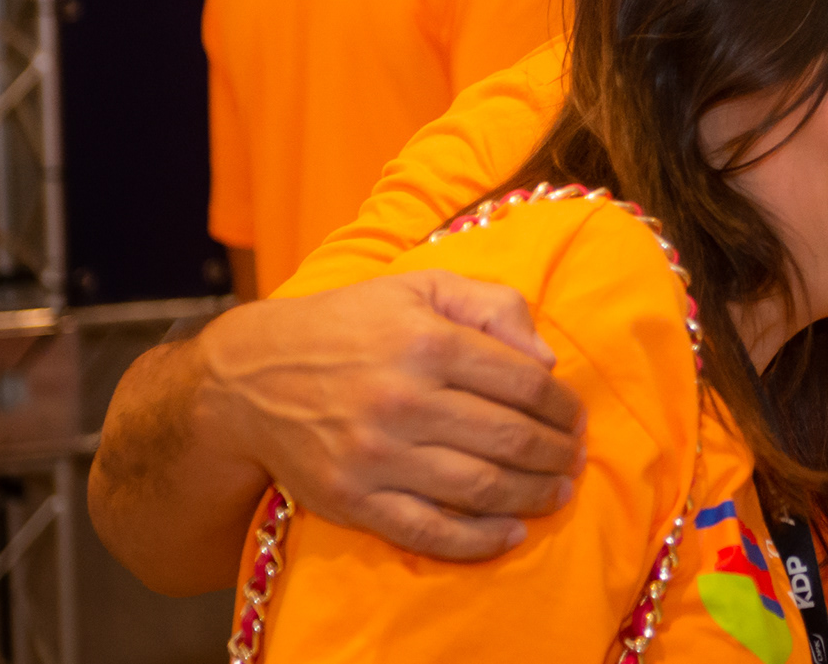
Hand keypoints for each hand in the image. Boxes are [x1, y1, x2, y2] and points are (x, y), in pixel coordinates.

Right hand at [199, 270, 585, 560]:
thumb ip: (493, 306)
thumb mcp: (422, 287)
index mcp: (428, 342)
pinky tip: (510, 534)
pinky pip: (428, 530)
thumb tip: (547, 359)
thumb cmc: (351, 325)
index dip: (562, 406)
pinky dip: (477, 540)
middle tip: (574, 459)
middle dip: (557, 454)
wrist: (251, 377)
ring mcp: (376, 456)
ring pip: (480, 487)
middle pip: (510, 439)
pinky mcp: (352, 499)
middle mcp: (404, 400)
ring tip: (556, 493)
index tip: (576, 418)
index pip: (524, 383)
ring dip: (532, 497)